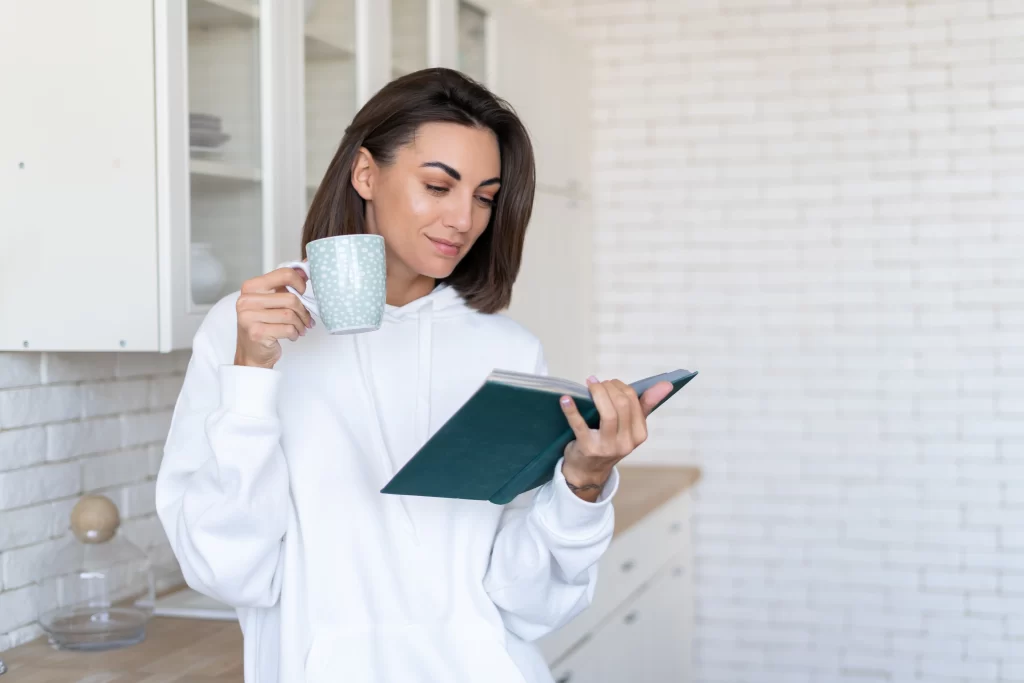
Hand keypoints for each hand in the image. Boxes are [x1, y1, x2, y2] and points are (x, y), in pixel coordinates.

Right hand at [234, 266, 313, 369]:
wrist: (252, 353)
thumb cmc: (264, 324)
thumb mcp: (271, 301)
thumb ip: (284, 285)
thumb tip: (304, 268)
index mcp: (251, 287)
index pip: (283, 274)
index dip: (299, 282)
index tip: (303, 291)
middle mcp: (246, 300)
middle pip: (290, 298)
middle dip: (303, 311)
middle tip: (306, 319)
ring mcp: (249, 317)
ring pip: (290, 315)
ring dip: (300, 324)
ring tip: (300, 328)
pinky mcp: (257, 332)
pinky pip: (288, 329)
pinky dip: (294, 333)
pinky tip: (291, 335)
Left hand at [558, 376, 673, 501]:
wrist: (588, 471)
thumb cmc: (609, 442)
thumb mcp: (629, 428)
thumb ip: (646, 405)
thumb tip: (666, 384)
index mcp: (639, 435)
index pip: (634, 401)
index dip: (620, 387)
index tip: (609, 383)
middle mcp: (626, 442)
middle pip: (621, 405)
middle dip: (608, 388)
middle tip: (597, 383)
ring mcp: (607, 447)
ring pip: (607, 413)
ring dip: (597, 393)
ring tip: (589, 385)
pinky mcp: (588, 448)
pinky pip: (580, 425)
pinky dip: (572, 410)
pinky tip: (566, 399)